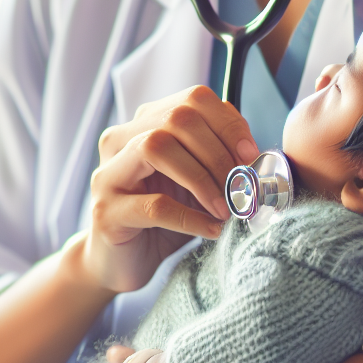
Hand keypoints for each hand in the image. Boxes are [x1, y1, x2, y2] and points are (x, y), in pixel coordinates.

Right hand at [83, 86, 256, 292]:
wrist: (123, 263)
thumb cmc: (164, 218)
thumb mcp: (195, 181)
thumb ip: (218, 159)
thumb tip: (256, 155)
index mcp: (145, 124)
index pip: (192, 100)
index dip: (228, 123)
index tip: (251, 154)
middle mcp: (122, 140)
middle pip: (176, 119)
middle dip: (217, 152)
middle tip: (240, 185)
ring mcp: (109, 174)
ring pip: (156, 147)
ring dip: (201, 178)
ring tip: (225, 208)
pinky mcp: (106, 211)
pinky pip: (153, 205)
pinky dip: (189, 217)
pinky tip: (210, 229)